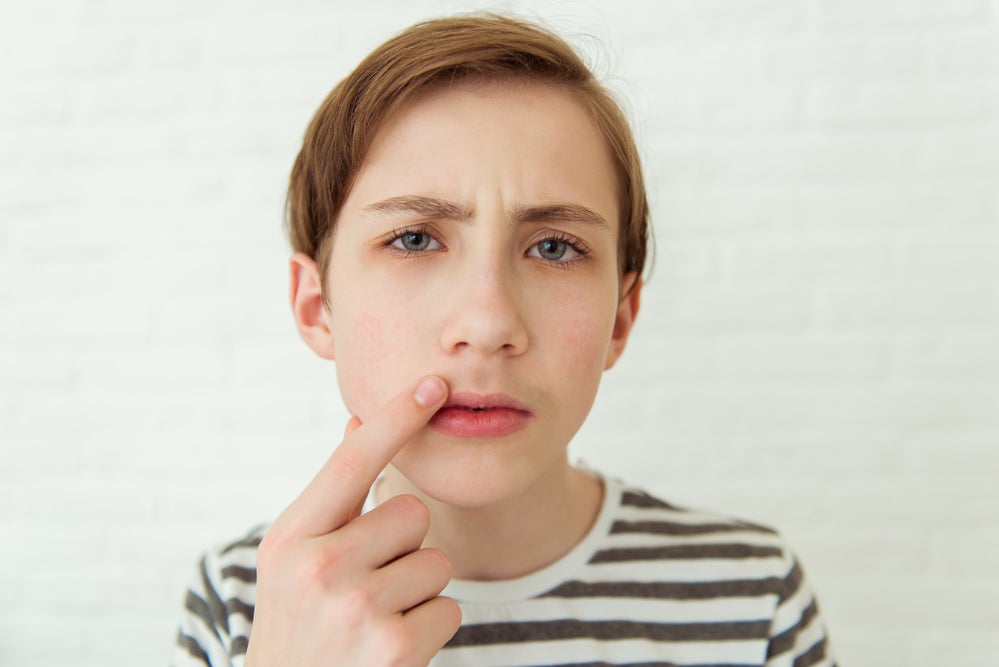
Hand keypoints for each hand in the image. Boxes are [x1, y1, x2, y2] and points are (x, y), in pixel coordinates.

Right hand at [244, 376, 460, 666]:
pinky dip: (429, 629)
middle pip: (411, 512)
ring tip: (374, 620)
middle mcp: (317, 567)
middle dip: (403, 547)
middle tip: (366, 587)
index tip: (433, 384)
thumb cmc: (300, 626)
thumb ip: (332, 497)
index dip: (396, 418)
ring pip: (436, 561)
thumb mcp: (293, 560)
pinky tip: (389, 650)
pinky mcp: (394, 646)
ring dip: (417, 591)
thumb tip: (357, 423)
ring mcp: (355, 607)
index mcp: (290, 538)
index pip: (354, 462)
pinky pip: (450, 608)